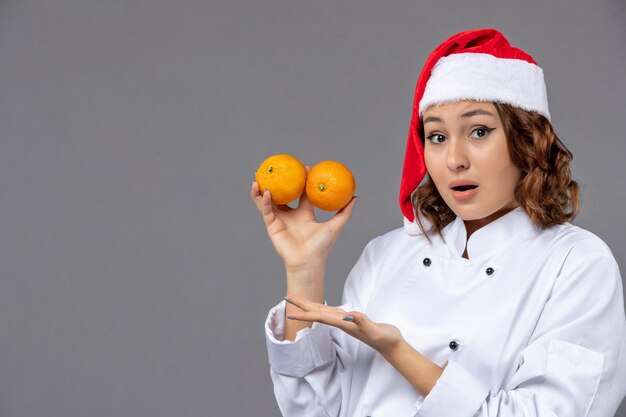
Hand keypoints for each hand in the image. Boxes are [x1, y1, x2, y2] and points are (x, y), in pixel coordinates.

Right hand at [250, 171, 356, 270]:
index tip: (305, 166)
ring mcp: (280, 220)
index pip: (301, 193)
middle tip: (275, 168)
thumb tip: (356, 197)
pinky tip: (266, 191)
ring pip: (268, 201)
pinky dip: (264, 200)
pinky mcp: (272, 225)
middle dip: (277, 182)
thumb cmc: (322, 247)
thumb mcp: (335, 226)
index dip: (303, 180)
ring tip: (258, 176)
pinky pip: (266, 210)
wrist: (308, 262)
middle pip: (282, 194)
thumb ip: (345, 212)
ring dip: (262, 189)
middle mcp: (290, 215)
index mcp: (304, 213)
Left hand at [284, 294, 402, 355]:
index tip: (291, 310)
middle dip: (302, 306)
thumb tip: (348, 315)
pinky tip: (319, 307)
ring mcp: (346, 322)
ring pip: (323, 312)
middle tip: (286, 298)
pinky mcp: (351, 321)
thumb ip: (363, 323)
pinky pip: (332, 313)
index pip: (320, 317)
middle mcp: (342, 323)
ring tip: (298, 301)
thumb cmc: (385, 339)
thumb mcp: (376, 330)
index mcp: (345, 324)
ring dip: (309, 307)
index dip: (305, 313)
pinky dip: (322, 308)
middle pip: (317, 313)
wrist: (392, 347)